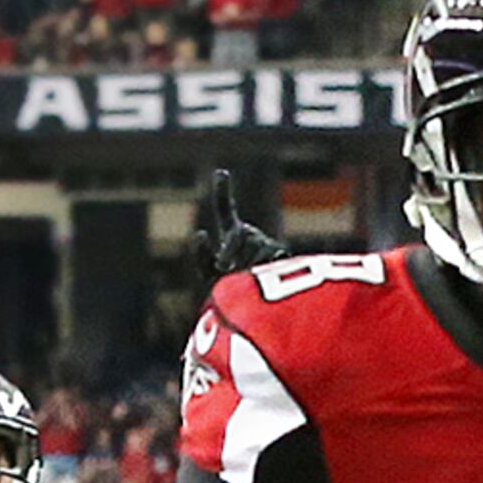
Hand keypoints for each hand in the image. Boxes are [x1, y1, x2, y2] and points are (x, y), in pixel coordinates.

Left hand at [183, 168, 289, 288]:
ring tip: (247, 279)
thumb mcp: (210, 277)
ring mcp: (267, 244)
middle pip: (238, 234)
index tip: (220, 173)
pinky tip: (263, 273)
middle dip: (229, 250)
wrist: (256, 308)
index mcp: (233, 236)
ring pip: (252, 246)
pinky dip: (262, 266)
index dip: (223, 192)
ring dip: (245, 265)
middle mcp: (251, 235)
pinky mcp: (281, 254)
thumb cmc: (231, 293)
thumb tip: (200, 233)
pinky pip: (269, 256)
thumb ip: (201, 257)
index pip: (226, 212)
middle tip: (224, 267)